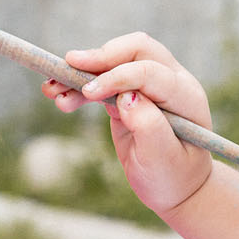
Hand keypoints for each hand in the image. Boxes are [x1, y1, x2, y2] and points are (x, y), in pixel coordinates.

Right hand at [45, 33, 215, 214]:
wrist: (176, 188)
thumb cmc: (173, 176)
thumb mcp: (162, 159)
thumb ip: (149, 126)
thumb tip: (126, 96)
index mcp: (186, 96)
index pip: (150, 71)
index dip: (117, 76)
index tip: (88, 91)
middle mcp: (172, 82)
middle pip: (136, 50)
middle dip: (101, 56)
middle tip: (68, 65)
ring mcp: (151, 84)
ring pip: (115, 61)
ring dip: (83, 71)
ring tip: (51, 89)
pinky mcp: (131, 93)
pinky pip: (104, 80)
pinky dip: (80, 85)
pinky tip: (59, 96)